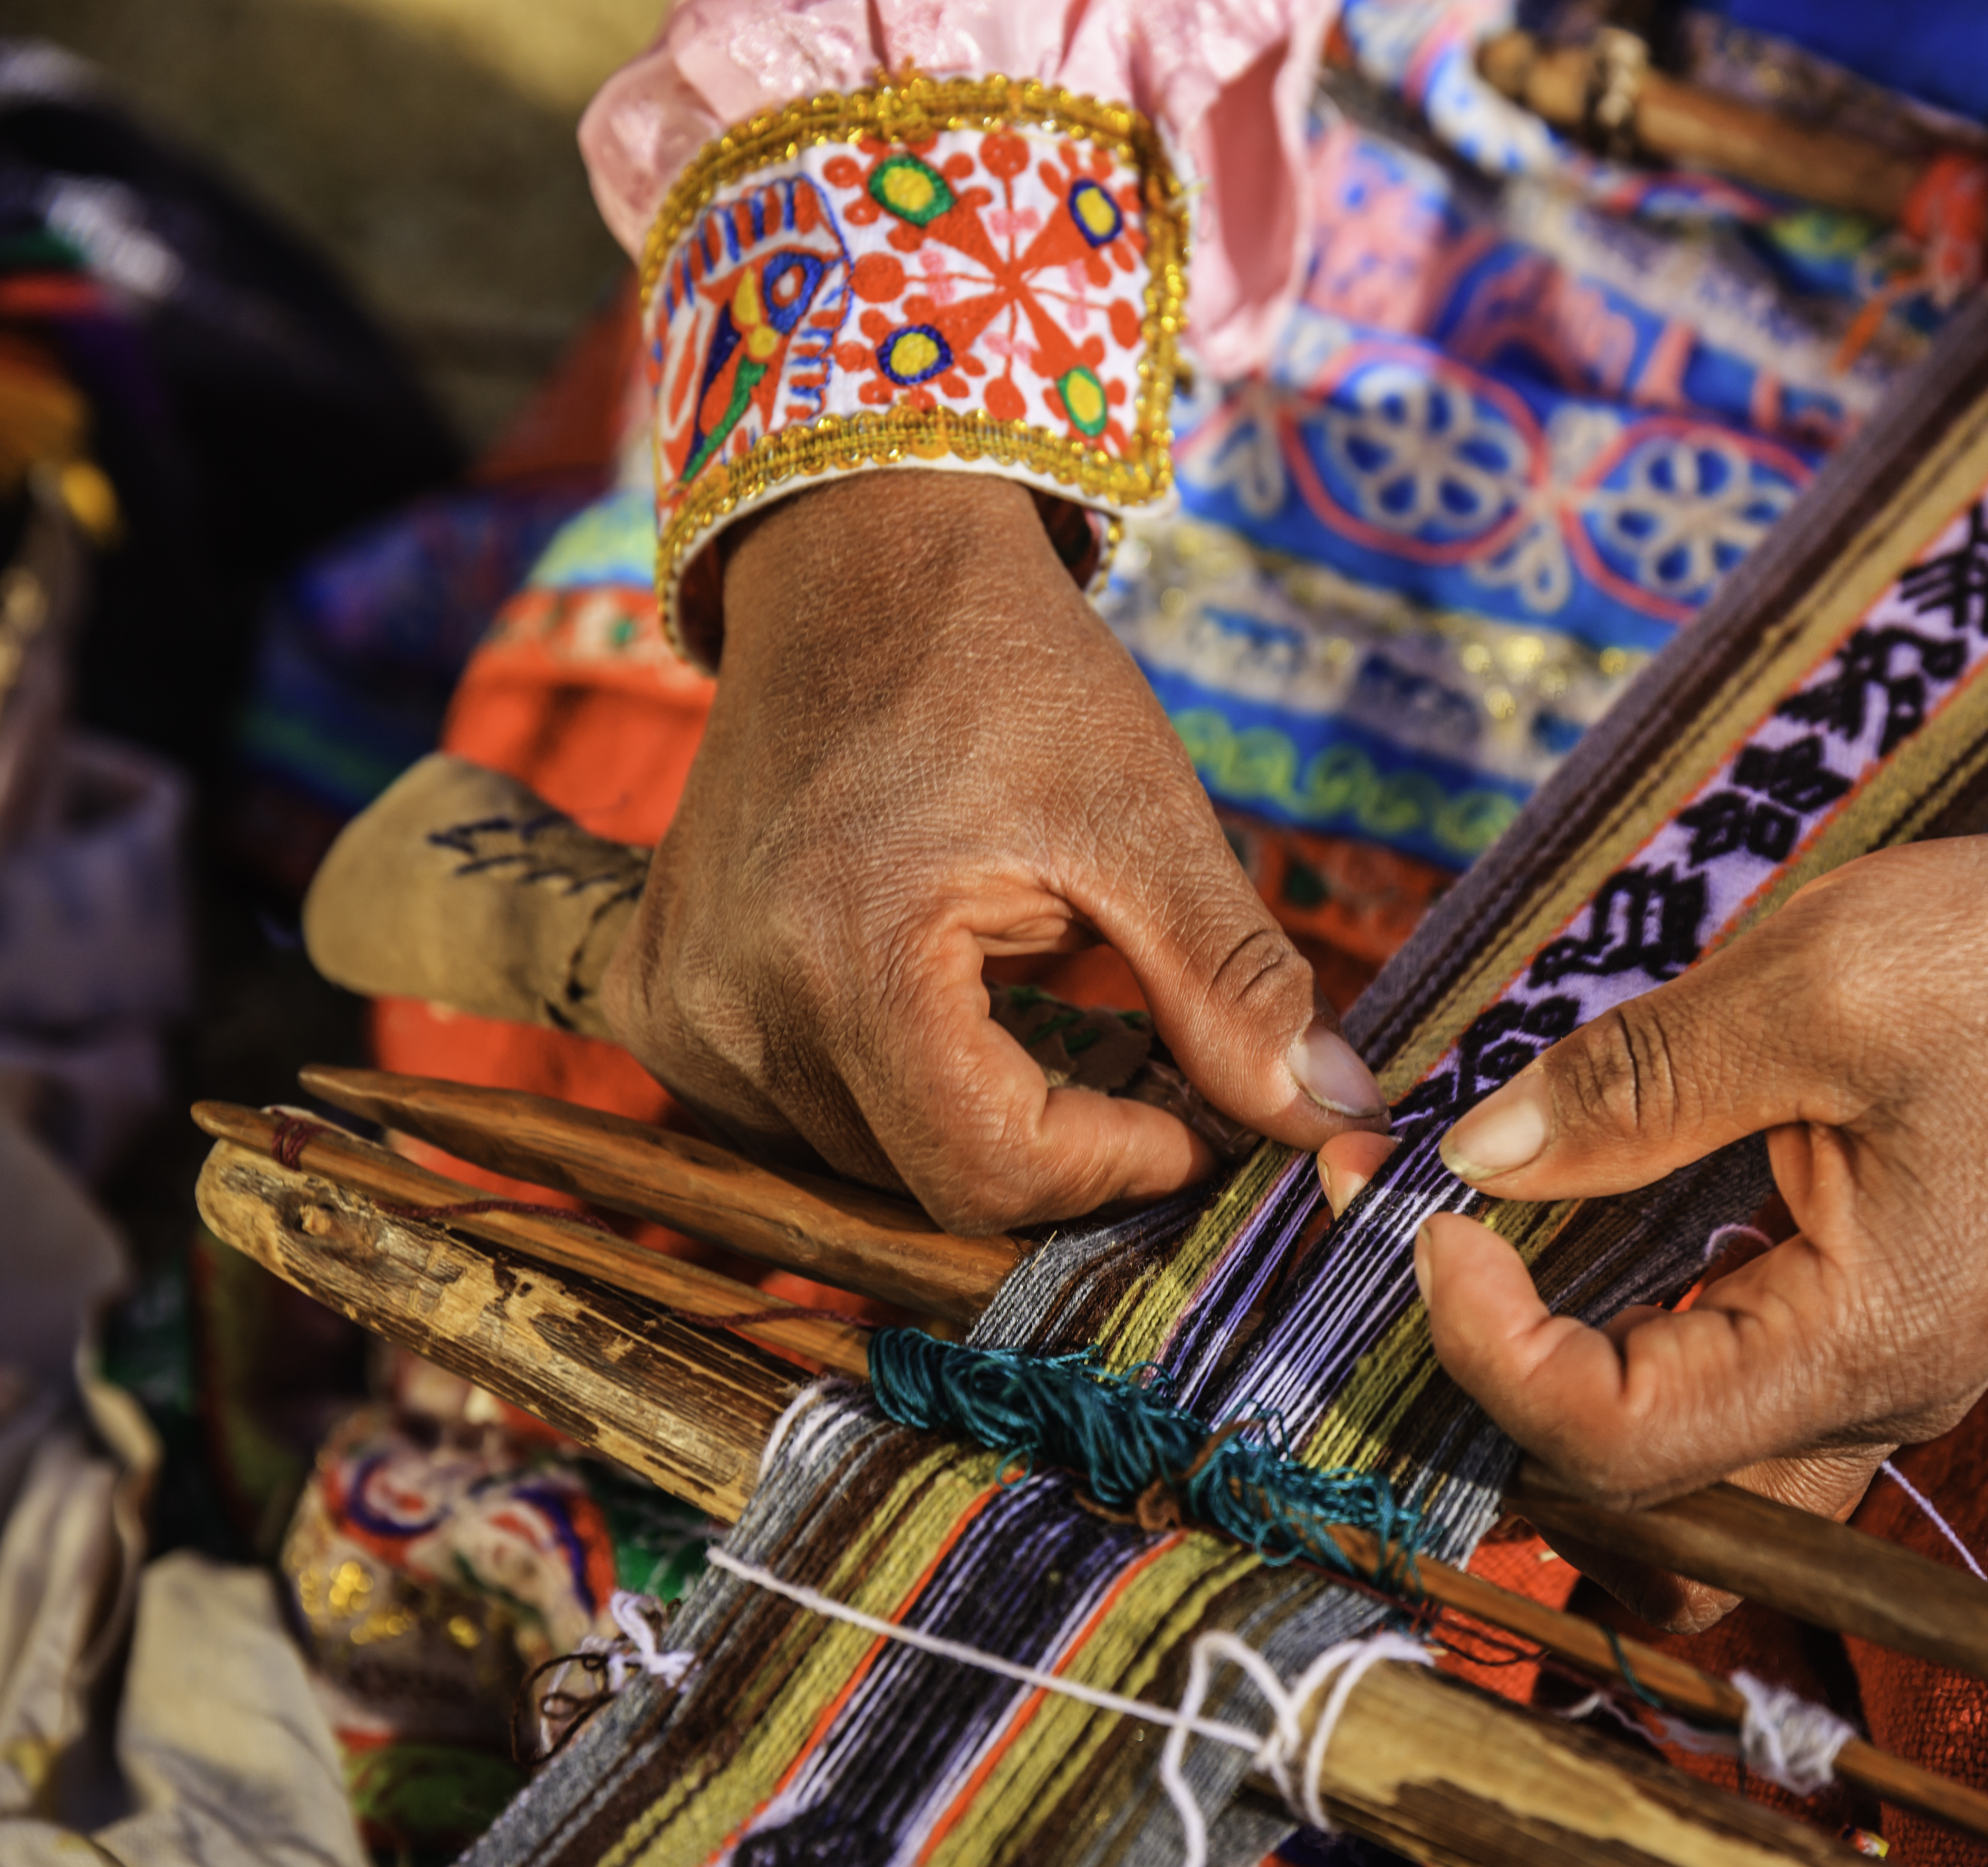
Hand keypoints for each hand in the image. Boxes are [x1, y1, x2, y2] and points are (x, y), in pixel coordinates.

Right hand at [605, 472, 1382, 1231]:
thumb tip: (1331, 1122)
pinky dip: (881, 1092)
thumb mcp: (1145, 818)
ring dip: (970, 1118)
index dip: (1115, 1167)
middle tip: (1139, 1065)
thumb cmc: (1004, 672)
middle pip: (929, 1179)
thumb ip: (1231, 986)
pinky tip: (929, 1002)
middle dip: (1058, 1146)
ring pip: (863, 1161)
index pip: (989, 1169)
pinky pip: (788, 1116)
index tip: (1194, 1122)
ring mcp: (677, 1008)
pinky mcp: (656, 1000)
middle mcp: (731, 1001)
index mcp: (848, 952)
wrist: (858, 565)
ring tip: (1035, 1006)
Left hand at [1392, 821, 1987, 1624]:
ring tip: (1476, 1244)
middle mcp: (1871, 1400)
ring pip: (1672, 1470)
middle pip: (1633, 1498)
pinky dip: (1619, 1338)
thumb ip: (1636, 1084)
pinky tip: (1566, 1235)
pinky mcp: (1865, 1327)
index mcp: (1866, 1344)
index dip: (1486, 1348)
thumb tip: (1477, 1154)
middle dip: (1497, 1388)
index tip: (1428, 1218)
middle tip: (1421, 1235)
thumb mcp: (1816, 990)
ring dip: (1553, 1379)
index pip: (1617, 1442)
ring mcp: (1872, 1375)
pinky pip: (1717, 1394)